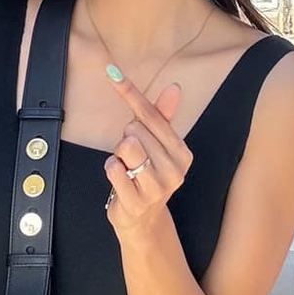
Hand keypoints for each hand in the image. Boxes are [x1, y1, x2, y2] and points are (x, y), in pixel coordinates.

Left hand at [101, 70, 189, 237]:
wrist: (143, 222)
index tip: (112, 73)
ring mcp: (157, 187)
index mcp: (182, 153)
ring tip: (127, 169)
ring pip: (125, 146)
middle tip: (133, 159)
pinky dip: (111, 170)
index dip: (130, 93)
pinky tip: (121, 182)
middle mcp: (175, 170)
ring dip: (118, 155)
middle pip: (134, 129)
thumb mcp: (156, 147)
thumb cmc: (147, 176)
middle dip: (126, 139)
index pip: (152, 115)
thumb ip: (162, 117)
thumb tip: (175, 87)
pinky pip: (113, 168)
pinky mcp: (137, 201)